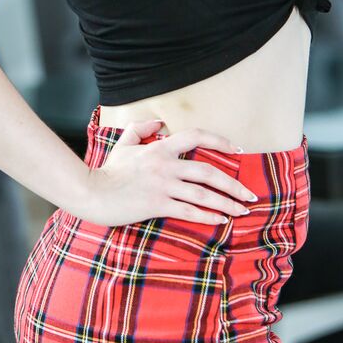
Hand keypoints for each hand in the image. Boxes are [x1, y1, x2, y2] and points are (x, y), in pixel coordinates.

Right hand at [78, 119, 256, 227]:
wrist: (92, 193)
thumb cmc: (109, 170)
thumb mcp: (124, 143)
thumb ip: (142, 128)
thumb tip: (160, 122)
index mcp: (160, 148)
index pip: (196, 136)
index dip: (219, 141)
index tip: (237, 150)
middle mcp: (165, 165)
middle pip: (208, 172)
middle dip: (233, 184)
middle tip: (250, 194)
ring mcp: (162, 186)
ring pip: (203, 194)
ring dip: (227, 202)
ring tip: (242, 210)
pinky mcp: (157, 205)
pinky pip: (189, 211)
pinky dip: (208, 215)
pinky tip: (221, 219)